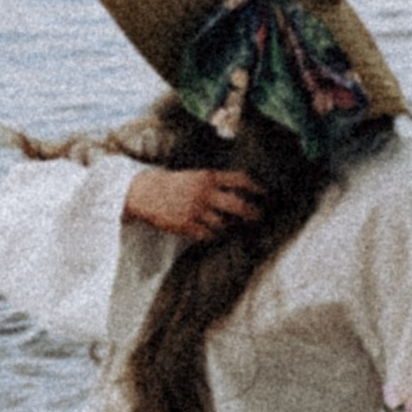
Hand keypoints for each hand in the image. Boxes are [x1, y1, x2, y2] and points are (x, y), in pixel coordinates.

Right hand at [122, 163, 264, 245]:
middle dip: (253, 213)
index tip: (266, 195)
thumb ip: (216, 182)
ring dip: (230, 226)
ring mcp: (196, 210)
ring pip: (224, 223)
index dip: (256, 188)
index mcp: (208, 177)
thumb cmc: (174, 184)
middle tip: (260, 218)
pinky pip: (208, 235)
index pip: (240, 180)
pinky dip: (214, 235)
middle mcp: (205, 193)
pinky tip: (214, 233)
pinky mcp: (186, 225)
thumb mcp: (196, 176)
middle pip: (238, 205)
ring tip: (232, 226)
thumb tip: (240, 191)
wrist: (145, 192)